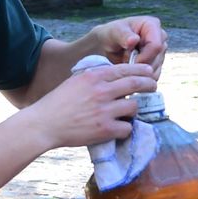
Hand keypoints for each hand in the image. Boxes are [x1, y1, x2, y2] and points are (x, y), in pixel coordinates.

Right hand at [24, 62, 157, 149]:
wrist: (44, 124)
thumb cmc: (58, 103)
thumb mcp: (76, 81)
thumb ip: (95, 78)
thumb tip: (116, 77)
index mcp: (94, 76)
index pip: (125, 69)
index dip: (141, 70)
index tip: (149, 72)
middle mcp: (102, 91)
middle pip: (136, 84)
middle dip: (149, 85)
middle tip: (153, 87)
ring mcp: (104, 110)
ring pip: (133, 106)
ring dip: (133, 109)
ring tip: (128, 112)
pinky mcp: (105, 129)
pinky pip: (127, 127)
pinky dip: (125, 128)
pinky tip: (119, 128)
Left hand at [96, 16, 166, 77]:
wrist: (109, 45)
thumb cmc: (111, 35)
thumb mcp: (114, 32)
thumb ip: (123, 35)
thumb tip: (134, 39)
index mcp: (152, 25)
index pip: (156, 46)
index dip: (144, 57)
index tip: (128, 61)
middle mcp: (160, 37)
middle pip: (157, 59)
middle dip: (140, 65)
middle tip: (124, 61)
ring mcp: (160, 50)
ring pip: (156, 69)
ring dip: (140, 71)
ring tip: (126, 63)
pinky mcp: (158, 63)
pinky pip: (154, 75)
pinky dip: (141, 76)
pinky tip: (131, 69)